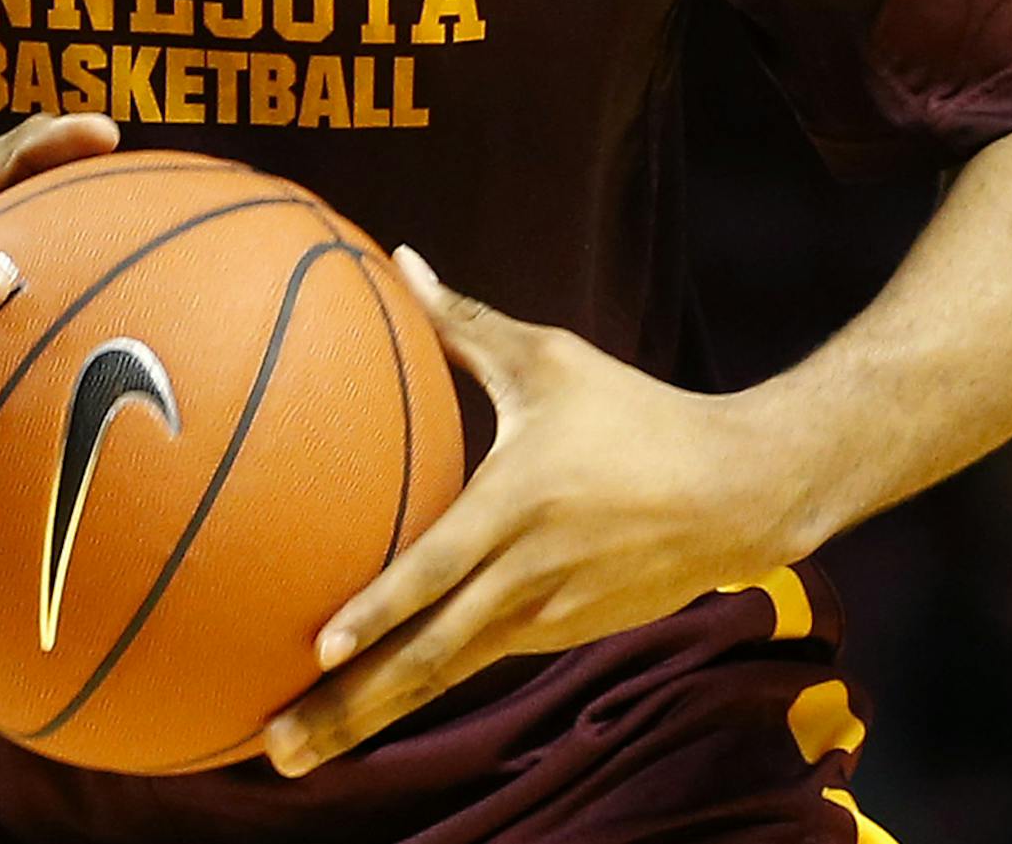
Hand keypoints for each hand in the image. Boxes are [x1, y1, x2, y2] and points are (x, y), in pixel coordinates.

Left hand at [262, 246, 803, 776]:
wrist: (737, 493)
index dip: (380, 610)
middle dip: (347, 709)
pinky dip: (417, 690)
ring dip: (370, 719)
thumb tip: (402, 257)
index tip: (320, 647)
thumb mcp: (550, 358)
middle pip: (426, 658)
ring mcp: (545, 618)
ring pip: (442, 677)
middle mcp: (526, 578)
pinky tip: (365, 707)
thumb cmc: (634, 412)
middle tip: (274, 747)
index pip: (437, 569)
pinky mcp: (560, 635)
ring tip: (297, 754)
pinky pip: (474, 662)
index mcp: (518, 507)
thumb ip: (465, 320)